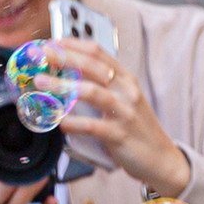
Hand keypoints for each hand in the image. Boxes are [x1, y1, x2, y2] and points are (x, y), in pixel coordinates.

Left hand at [40, 41, 190, 196]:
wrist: (162, 160)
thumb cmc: (138, 131)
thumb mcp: (126, 101)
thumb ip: (104, 88)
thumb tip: (69, 78)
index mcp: (126, 79)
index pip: (98, 52)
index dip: (73, 44)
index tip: (52, 43)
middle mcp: (126, 91)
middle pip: (92, 65)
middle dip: (64, 57)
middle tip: (41, 55)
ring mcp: (124, 112)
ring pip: (90, 91)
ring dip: (62, 85)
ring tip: (41, 83)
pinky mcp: (120, 135)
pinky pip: (92, 126)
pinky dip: (73, 123)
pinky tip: (59, 121)